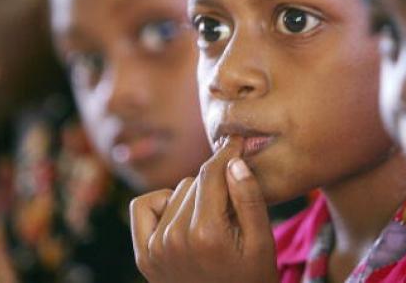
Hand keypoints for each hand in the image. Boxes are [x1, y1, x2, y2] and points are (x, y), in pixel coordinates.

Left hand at [130, 136, 278, 282]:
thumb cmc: (252, 279)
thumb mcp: (262, 243)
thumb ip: (249, 199)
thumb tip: (233, 161)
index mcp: (206, 234)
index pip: (212, 173)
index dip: (226, 151)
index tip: (235, 138)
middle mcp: (174, 240)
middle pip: (196, 181)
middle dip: (216, 185)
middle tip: (232, 209)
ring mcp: (154, 249)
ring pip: (176, 192)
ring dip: (194, 197)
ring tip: (213, 220)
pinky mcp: (143, 256)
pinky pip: (144, 206)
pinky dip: (163, 203)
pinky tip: (182, 216)